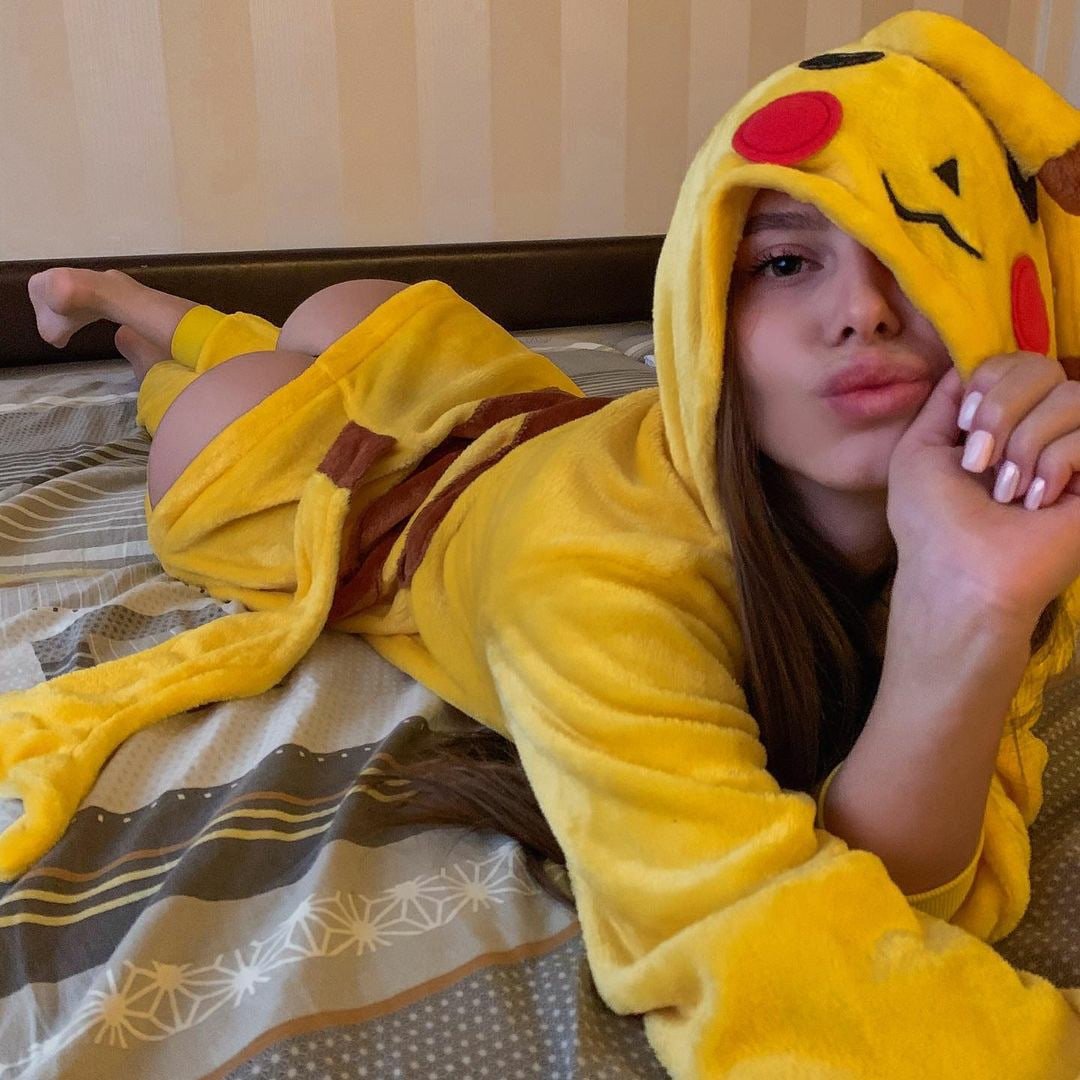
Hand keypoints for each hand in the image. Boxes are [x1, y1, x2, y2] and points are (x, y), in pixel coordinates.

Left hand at [886, 354, 1079, 634]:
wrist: (961, 574)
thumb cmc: (931, 520)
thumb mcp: (919, 448)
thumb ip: (946, 398)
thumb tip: (969, 362)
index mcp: (1003, 420)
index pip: (1015, 360)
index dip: (988, 383)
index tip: (964, 426)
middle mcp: (1043, 429)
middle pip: (1042, 366)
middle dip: (1000, 410)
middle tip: (980, 463)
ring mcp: (1077, 453)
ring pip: (1071, 395)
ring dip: (1024, 444)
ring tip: (1008, 492)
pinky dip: (1053, 466)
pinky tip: (1038, 503)